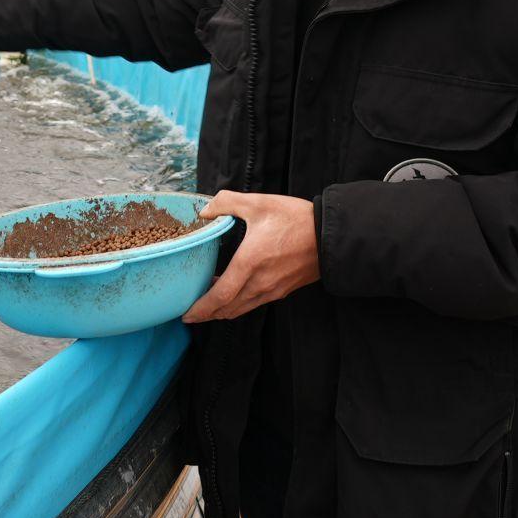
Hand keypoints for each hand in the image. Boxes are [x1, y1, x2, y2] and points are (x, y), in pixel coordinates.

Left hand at [181, 191, 319, 322]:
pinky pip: (255, 303)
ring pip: (241, 309)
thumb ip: (227, 202)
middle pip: (227, 309)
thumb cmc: (296, 219)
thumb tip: (205, 210)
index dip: (201, 308)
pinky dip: (238, 304)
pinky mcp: (283, 290)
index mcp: (249, 263)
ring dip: (222, 310)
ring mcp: (273, 289)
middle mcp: (260, 283)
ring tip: (208, 304)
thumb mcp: (259, 203)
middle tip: (190, 312)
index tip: (186, 314)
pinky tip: (233, 292)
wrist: (332, 235)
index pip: (219, 296)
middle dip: (207, 314)